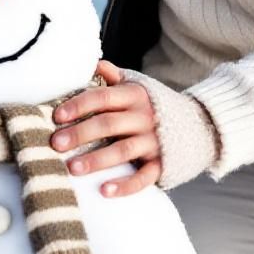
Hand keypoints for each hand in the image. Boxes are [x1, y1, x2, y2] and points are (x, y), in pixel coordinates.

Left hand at [49, 58, 160, 196]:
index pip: (103, 97)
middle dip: (80, 133)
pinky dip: (125, 185)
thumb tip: (91, 63)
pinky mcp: (162, 164)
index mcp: (135, 95)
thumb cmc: (154, 105)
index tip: (57, 116)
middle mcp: (145, 117)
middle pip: (108, 124)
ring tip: (73, 168)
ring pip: (123, 150)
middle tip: (56, 143)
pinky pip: (143, 177)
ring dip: (97, 160)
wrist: (197, 124)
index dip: (79, 105)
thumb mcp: (137, 86)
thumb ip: (113, 76)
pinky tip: (104, 190)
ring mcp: (154, 142)